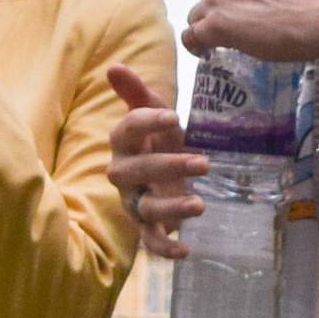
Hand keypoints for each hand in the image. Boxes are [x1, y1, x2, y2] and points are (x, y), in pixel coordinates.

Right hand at [104, 62, 203, 258]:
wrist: (160, 174)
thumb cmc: (156, 141)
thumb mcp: (154, 116)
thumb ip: (137, 93)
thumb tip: (115, 66)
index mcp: (123, 143)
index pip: (127, 130)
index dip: (147, 123)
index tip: (175, 117)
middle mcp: (123, 174)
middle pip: (137, 171)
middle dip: (168, 166)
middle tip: (203, 162)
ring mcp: (134, 201)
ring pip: (145, 207)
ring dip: (171, 208)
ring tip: (199, 205)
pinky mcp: (147, 225)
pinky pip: (150, 240)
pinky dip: (165, 247)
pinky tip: (186, 250)